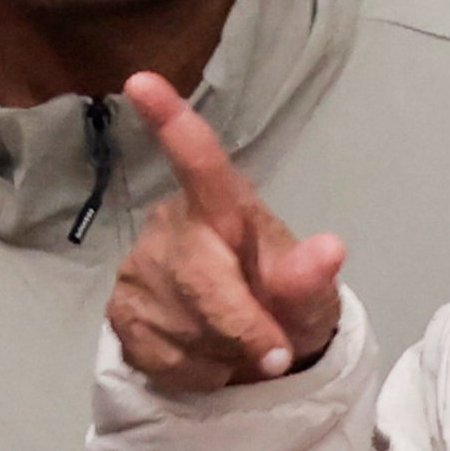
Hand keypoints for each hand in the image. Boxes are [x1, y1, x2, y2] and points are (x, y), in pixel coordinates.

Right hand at [101, 75, 348, 392]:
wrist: (254, 351)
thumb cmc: (284, 303)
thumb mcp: (311, 296)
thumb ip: (312, 278)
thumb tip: (330, 250)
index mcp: (224, 206)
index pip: (201, 162)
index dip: (172, 122)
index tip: (142, 79)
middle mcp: (173, 227)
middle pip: (198, 277)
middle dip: (241, 325)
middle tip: (273, 354)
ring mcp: (139, 269)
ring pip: (180, 324)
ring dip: (222, 352)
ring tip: (237, 345)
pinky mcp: (119, 311)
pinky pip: (160, 355)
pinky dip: (196, 371)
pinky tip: (207, 356)